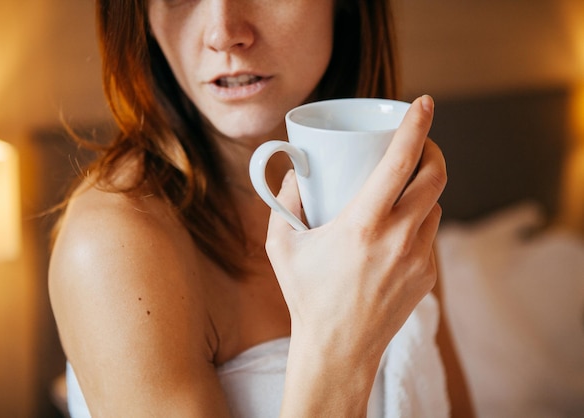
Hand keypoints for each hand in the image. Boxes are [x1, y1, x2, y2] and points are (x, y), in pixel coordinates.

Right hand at [266, 95, 445, 368]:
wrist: (338, 349)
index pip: (400, 163)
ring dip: (423, 189)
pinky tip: (395, 229)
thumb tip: (294, 172)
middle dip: (432, 149)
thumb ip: (283, 202)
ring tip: (399, 189)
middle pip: (435, 177)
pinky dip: (418, 221)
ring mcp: (418, 259)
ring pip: (435, 206)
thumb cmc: (306, 296)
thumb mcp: (281, 246)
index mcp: (363, 226)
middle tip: (416, 142)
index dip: (416, 125)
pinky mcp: (426, 275)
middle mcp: (398, 239)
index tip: (423, 102)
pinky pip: (430, 234)